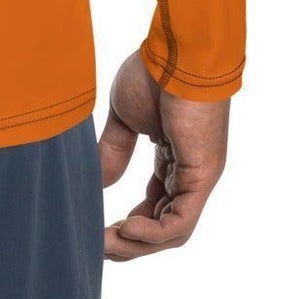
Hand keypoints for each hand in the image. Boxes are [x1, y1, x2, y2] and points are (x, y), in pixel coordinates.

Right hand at [97, 50, 229, 260]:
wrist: (179, 52)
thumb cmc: (154, 73)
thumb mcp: (125, 117)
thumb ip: (114, 151)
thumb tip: (96, 183)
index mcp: (175, 157)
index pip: (155, 204)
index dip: (130, 223)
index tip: (100, 229)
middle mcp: (190, 172)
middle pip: (163, 225)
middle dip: (130, 242)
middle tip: (98, 246)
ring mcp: (198, 176)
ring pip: (173, 231)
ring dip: (138, 244)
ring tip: (106, 244)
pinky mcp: (202, 176)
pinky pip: (181, 220)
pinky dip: (154, 233)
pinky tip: (126, 229)